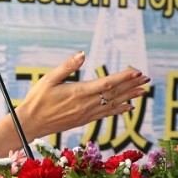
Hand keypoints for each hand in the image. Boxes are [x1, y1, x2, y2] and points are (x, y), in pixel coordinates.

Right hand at [15, 51, 149, 140]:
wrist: (30, 124)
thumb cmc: (37, 99)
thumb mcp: (49, 78)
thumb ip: (67, 66)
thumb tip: (83, 53)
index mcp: (79, 92)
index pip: (107, 83)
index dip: (124, 77)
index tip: (137, 72)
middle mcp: (86, 105)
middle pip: (114, 94)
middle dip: (132, 85)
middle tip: (147, 79)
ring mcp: (87, 114)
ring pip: (113, 104)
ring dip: (130, 97)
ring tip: (143, 91)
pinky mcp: (84, 120)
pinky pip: (107, 114)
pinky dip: (119, 110)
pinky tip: (129, 107)